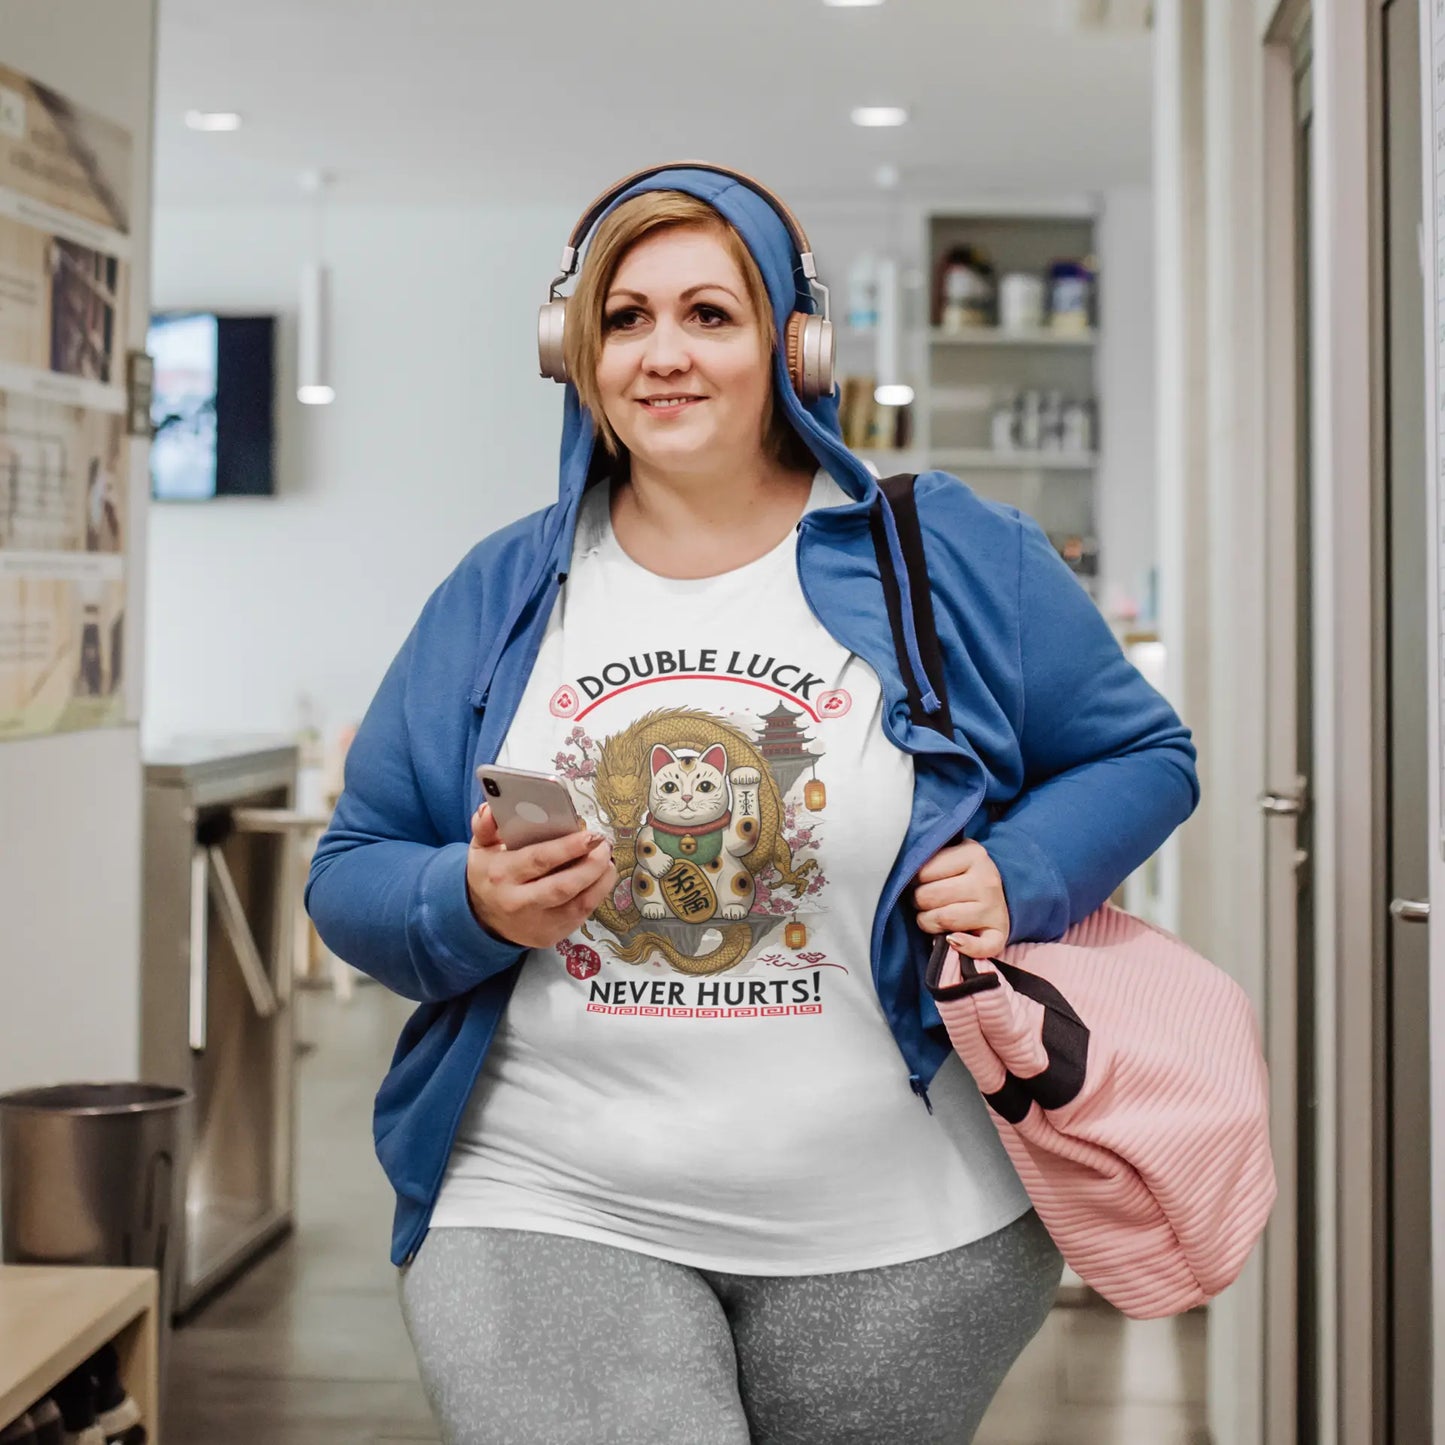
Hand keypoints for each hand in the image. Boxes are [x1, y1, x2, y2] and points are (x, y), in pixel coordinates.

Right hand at [466, 805, 618, 948]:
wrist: (483, 918)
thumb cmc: (489, 874)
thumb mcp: (481, 847)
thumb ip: (485, 825)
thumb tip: (492, 809)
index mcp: (501, 874)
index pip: (539, 859)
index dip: (569, 847)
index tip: (591, 835)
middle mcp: (518, 902)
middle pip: (563, 886)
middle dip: (592, 864)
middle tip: (605, 844)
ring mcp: (537, 923)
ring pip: (579, 903)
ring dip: (601, 879)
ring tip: (607, 859)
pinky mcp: (551, 936)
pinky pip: (582, 914)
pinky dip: (597, 893)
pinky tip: (602, 876)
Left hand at [912, 839, 1009, 959]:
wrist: (992, 891)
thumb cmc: (958, 874)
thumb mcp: (946, 855)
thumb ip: (926, 858)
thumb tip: (904, 875)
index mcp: (973, 854)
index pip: (922, 872)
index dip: (913, 879)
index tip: (920, 880)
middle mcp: (987, 880)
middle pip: (928, 896)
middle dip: (919, 901)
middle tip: (925, 900)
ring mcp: (995, 908)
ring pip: (943, 920)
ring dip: (929, 922)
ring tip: (933, 915)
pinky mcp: (1000, 934)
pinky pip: (981, 947)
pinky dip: (965, 947)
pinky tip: (952, 940)